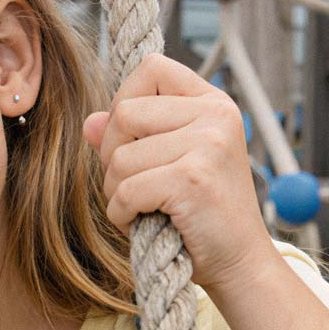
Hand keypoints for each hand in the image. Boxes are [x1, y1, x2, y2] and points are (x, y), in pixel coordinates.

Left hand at [85, 53, 276, 296]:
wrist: (238, 260)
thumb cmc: (199, 212)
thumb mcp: (166, 163)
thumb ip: (130, 137)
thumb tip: (90, 121)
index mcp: (212, 102)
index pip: (151, 68)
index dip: (125, 99)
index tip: (132, 138)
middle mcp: (215, 115)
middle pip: (124, 112)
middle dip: (112, 154)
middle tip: (136, 183)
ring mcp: (208, 144)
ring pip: (118, 158)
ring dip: (116, 191)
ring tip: (146, 206)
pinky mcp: (192, 178)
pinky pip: (124, 190)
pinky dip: (121, 214)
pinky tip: (144, 221)